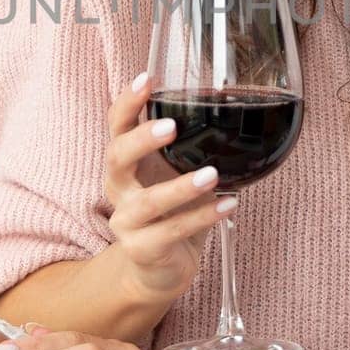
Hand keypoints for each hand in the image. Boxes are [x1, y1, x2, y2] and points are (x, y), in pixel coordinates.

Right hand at [102, 71, 235, 301]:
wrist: (159, 270)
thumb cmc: (171, 212)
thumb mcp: (175, 174)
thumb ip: (190, 148)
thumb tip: (233, 111)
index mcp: (126, 163)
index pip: (116, 126)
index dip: (127, 103)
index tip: (147, 79)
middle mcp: (119, 189)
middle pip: (117, 158)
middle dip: (142, 140)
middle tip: (172, 127)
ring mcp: (127, 221)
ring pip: (149, 202)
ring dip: (181, 187)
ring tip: (212, 174)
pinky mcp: (143, 249)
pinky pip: (173, 232)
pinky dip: (203, 217)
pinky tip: (229, 204)